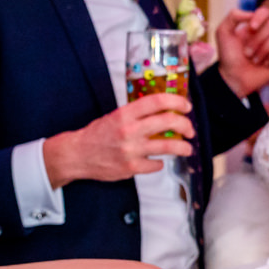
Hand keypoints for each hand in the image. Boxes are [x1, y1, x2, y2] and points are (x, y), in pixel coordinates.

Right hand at [43, 94, 192, 187]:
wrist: (77, 155)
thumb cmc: (97, 134)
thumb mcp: (115, 116)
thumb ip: (137, 113)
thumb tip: (163, 110)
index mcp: (125, 114)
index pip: (157, 101)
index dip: (176, 101)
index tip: (186, 106)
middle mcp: (129, 130)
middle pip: (168, 122)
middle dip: (186, 125)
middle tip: (190, 129)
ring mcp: (131, 150)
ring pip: (168, 147)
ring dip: (183, 147)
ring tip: (187, 148)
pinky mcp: (131, 168)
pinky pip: (156, 165)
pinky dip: (159, 163)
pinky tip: (157, 161)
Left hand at [215, 8, 268, 98]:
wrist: (234, 78)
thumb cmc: (228, 57)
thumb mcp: (223, 32)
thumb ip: (233, 16)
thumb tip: (252, 13)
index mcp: (254, 26)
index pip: (265, 12)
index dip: (260, 18)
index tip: (251, 27)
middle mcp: (266, 33)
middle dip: (257, 40)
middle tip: (247, 53)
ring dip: (263, 50)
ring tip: (254, 60)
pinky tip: (264, 64)